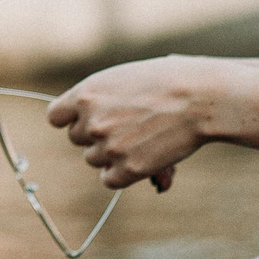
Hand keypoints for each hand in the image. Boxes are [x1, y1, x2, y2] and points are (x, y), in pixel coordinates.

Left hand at [45, 55, 219, 190]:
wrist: (203, 97)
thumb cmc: (172, 80)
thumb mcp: (127, 78)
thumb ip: (104, 98)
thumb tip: (93, 127)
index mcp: (86, 94)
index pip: (55, 117)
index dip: (71, 119)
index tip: (86, 119)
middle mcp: (91, 122)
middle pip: (77, 139)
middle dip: (97, 135)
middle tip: (127, 125)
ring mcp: (108, 148)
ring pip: (94, 160)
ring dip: (113, 154)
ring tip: (143, 137)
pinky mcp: (128, 169)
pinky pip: (110, 180)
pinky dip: (123, 174)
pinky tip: (143, 158)